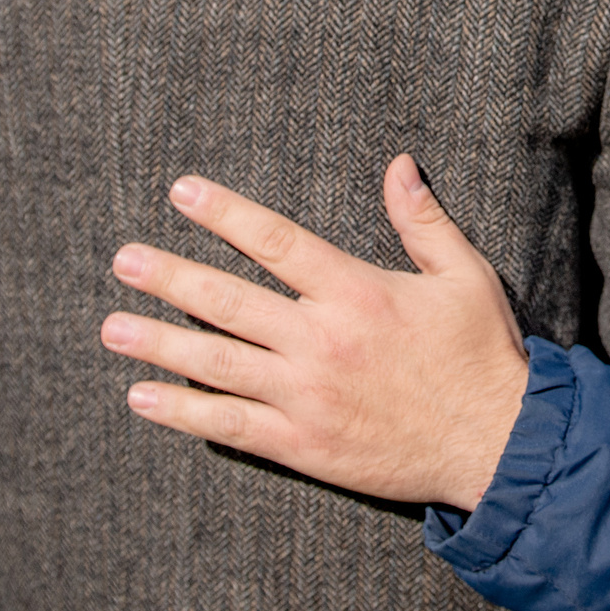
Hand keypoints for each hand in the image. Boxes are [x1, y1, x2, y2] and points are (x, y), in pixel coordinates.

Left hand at [98, 155, 527, 509]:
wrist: (497, 446)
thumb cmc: (483, 357)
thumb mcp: (465, 277)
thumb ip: (423, 222)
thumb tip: (398, 164)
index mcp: (357, 293)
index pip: (276, 242)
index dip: (225, 214)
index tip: (181, 193)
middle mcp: (322, 342)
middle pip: (228, 302)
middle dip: (169, 278)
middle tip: (123, 260)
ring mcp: (307, 397)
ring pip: (216, 363)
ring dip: (158, 344)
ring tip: (112, 327)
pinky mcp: (304, 445)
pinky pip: (230, 425)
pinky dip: (183, 411)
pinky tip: (143, 398)